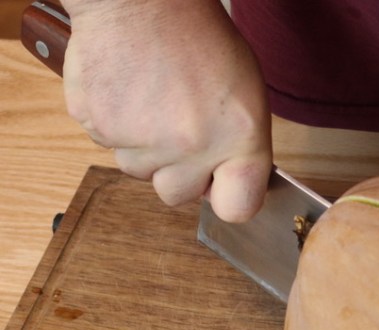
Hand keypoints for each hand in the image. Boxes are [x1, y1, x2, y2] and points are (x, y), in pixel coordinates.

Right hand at [62, 0, 271, 221]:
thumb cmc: (200, 38)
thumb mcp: (246, 93)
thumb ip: (239, 146)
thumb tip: (224, 184)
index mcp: (239, 138)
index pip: (238, 208)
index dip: (228, 197)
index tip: (223, 184)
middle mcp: (191, 146)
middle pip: (177, 194)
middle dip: (178, 170)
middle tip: (180, 125)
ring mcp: (141, 139)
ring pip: (139, 170)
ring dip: (145, 146)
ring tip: (154, 97)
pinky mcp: (99, 126)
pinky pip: (108, 144)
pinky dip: (116, 123)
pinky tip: (129, 89)